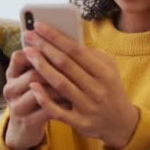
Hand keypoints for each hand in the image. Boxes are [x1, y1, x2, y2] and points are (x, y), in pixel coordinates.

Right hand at [3, 50, 65, 149]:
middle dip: (55, 67)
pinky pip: (48, 109)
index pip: (19, 56)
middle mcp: (11, 89)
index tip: (55, 43)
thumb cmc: (32, 96)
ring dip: (61, 84)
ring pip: (41, 91)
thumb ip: (41, 62)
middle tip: (75, 60)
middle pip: (33, 73)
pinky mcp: (29, 121)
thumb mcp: (29, 78)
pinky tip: (73, 96)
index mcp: (11, 74)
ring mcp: (19, 107)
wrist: (23, 128)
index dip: (37, 50)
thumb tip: (65, 41)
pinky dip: (62, 101)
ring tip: (78, 77)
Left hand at [23, 22, 139, 149]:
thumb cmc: (110, 89)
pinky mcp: (79, 122)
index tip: (39, 26)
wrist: (121, 123)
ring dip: (41, 67)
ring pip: (60, 84)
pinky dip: (44, 98)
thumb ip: (91, 54)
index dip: (56, 37)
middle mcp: (96, 89)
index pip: (76, 50)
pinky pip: (58, 111)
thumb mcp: (109, 69)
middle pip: (65, 64)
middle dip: (44, 47)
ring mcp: (87, 106)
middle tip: (28, 36)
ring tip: (27, 53)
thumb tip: (66, 38)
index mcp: (104, 72)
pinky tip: (32, 86)